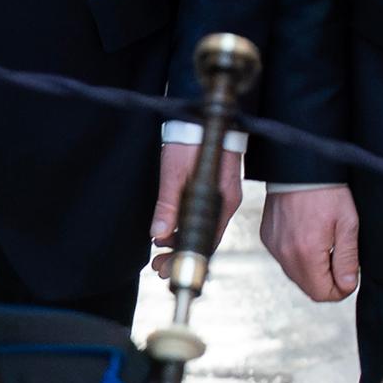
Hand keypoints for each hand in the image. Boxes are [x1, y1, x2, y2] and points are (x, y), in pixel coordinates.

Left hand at [149, 141, 243, 278]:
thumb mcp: (175, 172)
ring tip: (158, 252)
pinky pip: (200, 215)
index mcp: (222, 200)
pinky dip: (183, 226)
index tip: (166, 269)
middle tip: (158, 267)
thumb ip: (168, 203)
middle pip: (204, 238)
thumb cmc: (192, 138)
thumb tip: (159, 233)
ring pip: (201, 228)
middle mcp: (224, 202)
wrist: (202, 113)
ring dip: (179, 241)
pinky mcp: (211, 187)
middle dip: (179, 255)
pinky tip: (168, 231)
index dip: (186, 258)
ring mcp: (219, 195)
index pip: (207, 241)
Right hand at [261, 186, 359, 301]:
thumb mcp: (348, 224)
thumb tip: (346, 285)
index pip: (322, 294)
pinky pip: (285, 259)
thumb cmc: (326, 191)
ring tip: (324, 243)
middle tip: (339, 257)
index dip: (340, 289)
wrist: (299, 166)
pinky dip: (299, 256)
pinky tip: (308, 236)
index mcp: (306, 253)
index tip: (349, 275)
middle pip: (308, 288)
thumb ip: (347, 260)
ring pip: (296, 275)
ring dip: (313, 268)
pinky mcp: (267, 238)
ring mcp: (273, 246)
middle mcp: (284, 254)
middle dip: (327, 280)